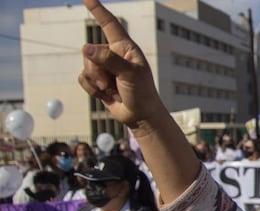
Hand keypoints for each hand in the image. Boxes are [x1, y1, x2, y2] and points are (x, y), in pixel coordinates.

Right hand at [78, 0, 165, 128]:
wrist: (141, 116)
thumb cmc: (142, 93)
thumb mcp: (130, 74)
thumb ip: (109, 60)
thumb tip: (86, 48)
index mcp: (126, 48)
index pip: (110, 24)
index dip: (98, 10)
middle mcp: (114, 55)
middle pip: (89, 52)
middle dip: (96, 69)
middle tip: (110, 83)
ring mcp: (105, 68)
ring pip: (85, 66)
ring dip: (95, 81)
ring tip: (110, 90)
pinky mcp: (98, 80)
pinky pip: (83, 79)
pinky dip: (92, 89)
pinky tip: (106, 96)